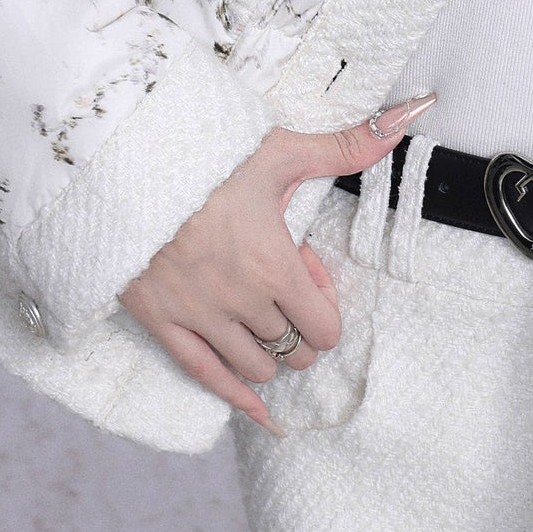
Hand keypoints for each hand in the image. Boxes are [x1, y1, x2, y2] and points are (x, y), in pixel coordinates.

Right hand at [117, 92, 435, 429]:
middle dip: (299, 328)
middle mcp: (240, 302)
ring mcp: (199, 317)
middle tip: (283, 290)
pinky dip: (234, 398)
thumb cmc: (207, 156)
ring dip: (268, 351)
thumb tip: (406, 119)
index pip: (324, 326)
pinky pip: (203, 376)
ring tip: (259, 317)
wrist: (126, 164)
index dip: (324, 306)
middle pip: (294, 350)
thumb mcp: (279, 150)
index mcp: (274, 266)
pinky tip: (257, 411)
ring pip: (254, 367)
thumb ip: (345, 147)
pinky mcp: (160, 322)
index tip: (308, 272)